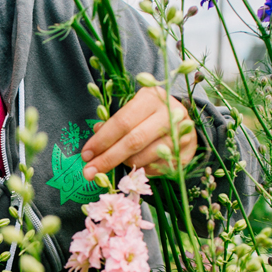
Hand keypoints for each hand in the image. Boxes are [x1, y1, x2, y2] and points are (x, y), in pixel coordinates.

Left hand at [80, 86, 197, 180]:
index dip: (102, 140)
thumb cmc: (150, 115)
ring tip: (117, 162)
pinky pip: (155, 168)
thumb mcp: (132, 110)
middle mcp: (169, 114)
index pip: (122, 122)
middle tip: (89, 172)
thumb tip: (96, 133)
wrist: (185, 122)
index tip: (85, 154)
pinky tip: (136, 164)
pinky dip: (140, 169)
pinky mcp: (185, 153)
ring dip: (124, 164)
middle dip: (107, 159)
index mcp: (151, 98)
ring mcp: (180, 135)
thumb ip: (114, 121)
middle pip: (132, 142)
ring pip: (144, 157)